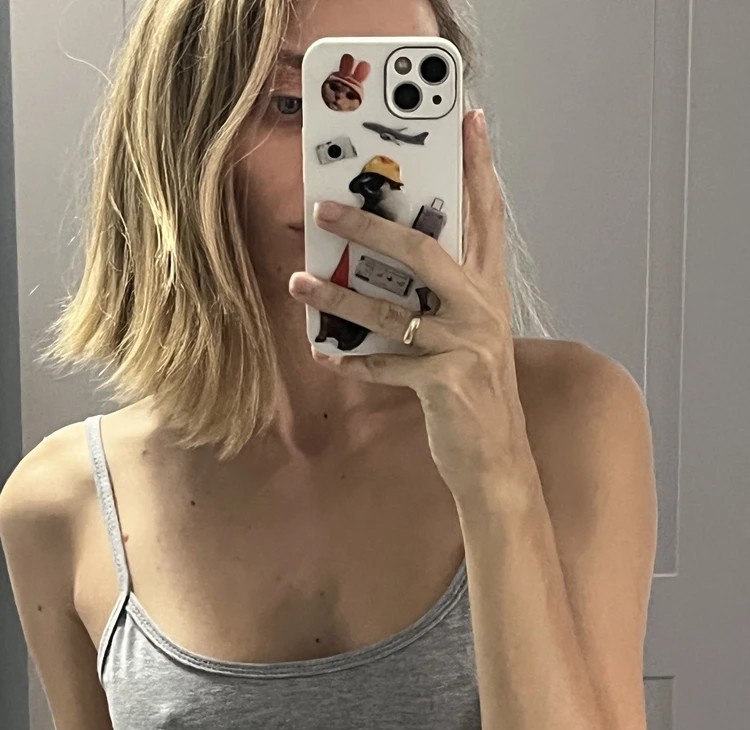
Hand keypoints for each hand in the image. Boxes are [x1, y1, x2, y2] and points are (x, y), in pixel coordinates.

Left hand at [288, 108, 527, 499]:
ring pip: (392, 309)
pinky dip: (352, 360)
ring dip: (339, 296)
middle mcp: (482, 309)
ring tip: (299, 281)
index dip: (479, 167)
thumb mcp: (469, 334)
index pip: (487, 215)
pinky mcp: (445, 381)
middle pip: (424, 250)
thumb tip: (389, 265)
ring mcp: (465, 345)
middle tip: (325, 206)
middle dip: (370, 225)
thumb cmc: (477, 391)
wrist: (497, 458)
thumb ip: (443, 297)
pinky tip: (325, 354)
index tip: (469, 120)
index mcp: (490, 291)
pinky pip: (385, 365)